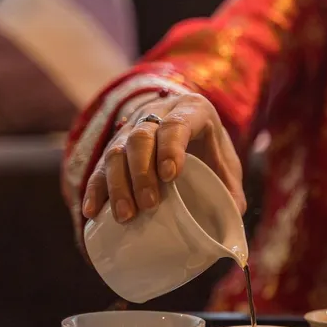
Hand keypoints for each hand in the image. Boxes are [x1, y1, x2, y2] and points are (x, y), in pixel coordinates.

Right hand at [82, 92, 245, 222]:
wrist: (188, 124)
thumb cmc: (210, 147)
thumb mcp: (227, 162)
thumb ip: (232, 188)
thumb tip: (233, 216)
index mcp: (192, 110)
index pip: (176, 124)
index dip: (170, 148)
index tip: (170, 176)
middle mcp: (157, 112)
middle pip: (141, 137)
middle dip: (142, 172)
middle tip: (148, 204)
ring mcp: (132, 127)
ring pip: (116, 149)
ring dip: (118, 184)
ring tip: (125, 215)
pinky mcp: (115, 145)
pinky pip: (100, 165)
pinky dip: (95, 188)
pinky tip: (92, 210)